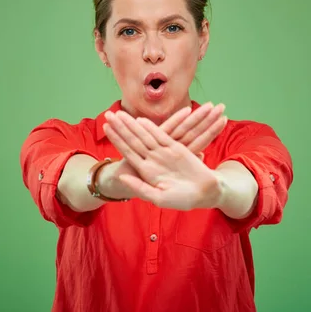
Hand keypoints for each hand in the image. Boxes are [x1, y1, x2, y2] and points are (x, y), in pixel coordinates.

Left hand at [103, 111, 223, 209]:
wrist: (205, 193)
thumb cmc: (183, 199)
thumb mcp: (159, 197)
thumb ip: (140, 187)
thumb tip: (121, 177)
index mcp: (146, 172)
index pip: (127, 151)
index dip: (116, 139)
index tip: (106, 128)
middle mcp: (152, 160)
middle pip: (133, 140)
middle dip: (121, 127)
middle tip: (108, 114)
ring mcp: (163, 152)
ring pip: (144, 135)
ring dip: (132, 124)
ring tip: (119, 112)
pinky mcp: (176, 147)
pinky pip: (161, 135)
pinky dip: (151, 127)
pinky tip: (140, 119)